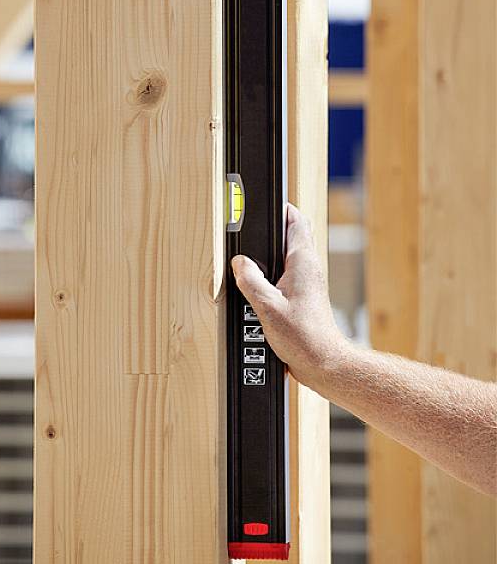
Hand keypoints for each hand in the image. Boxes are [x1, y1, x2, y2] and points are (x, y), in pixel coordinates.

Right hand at [231, 203, 345, 388]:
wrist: (324, 362)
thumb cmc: (304, 338)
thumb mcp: (268, 307)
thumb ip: (251, 281)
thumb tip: (240, 263)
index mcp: (302, 262)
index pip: (296, 221)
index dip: (282, 207)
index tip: (266, 201)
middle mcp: (309, 268)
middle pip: (294, 234)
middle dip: (275, 227)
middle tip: (256, 224)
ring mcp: (308, 281)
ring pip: (289, 254)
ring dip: (273, 251)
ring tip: (253, 252)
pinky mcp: (305, 295)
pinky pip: (287, 273)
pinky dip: (274, 271)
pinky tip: (260, 282)